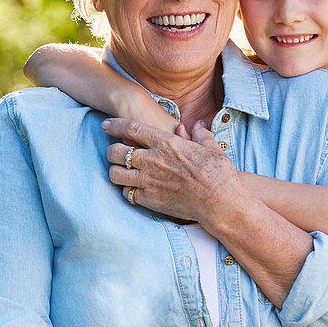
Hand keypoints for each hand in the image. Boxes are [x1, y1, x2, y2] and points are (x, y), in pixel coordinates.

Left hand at [102, 117, 241, 224]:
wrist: (220, 202)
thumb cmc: (218, 173)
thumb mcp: (211, 147)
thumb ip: (199, 134)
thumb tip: (196, 125)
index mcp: (166, 143)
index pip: (132, 129)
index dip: (115, 124)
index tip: (106, 124)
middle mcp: (153, 160)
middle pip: (116, 151)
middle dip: (111, 150)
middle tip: (114, 151)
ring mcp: (149, 181)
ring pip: (116, 174)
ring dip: (115, 171)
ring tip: (119, 170)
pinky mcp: (150, 200)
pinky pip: (127, 194)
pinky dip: (127, 191)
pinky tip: (133, 189)